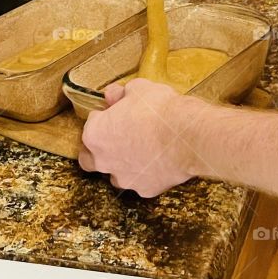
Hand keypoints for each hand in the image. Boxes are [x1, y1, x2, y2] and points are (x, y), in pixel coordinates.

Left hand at [78, 79, 195, 195]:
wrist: (187, 135)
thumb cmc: (159, 109)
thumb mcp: (138, 89)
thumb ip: (120, 93)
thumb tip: (112, 94)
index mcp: (95, 134)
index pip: (91, 124)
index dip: (105, 115)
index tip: (117, 110)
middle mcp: (103, 161)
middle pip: (90, 158)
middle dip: (99, 147)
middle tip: (117, 134)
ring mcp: (124, 178)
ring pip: (115, 173)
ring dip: (122, 162)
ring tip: (142, 148)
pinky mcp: (144, 189)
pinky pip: (140, 180)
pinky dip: (145, 172)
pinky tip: (159, 159)